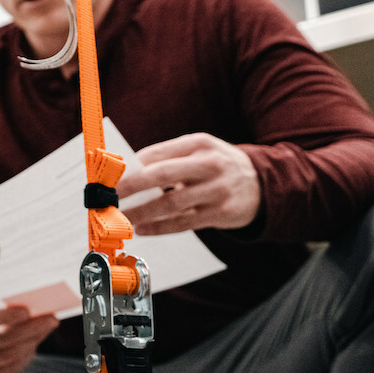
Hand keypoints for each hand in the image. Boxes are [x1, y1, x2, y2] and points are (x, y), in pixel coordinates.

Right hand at [0, 301, 59, 372]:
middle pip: (2, 340)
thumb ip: (1, 306)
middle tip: (50, 319)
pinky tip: (33, 342)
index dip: (6, 316)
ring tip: (46, 327)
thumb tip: (32, 305)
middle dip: (30, 329)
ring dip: (33, 340)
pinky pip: (12, 368)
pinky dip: (27, 355)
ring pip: (11, 355)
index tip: (27, 310)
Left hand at [117, 132, 260, 234]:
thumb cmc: (218, 166)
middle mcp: (210, 164)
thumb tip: (128, 170)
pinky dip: (159, 227)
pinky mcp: (221, 213)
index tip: (109, 176)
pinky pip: (183, 223)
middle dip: (132, 186)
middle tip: (109, 196)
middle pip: (163, 175)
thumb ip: (169, 157)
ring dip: (142, 212)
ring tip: (121, 217)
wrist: (264, 184)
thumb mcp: (200, 151)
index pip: (158, 153)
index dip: (131, 165)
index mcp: (199, 143)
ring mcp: (217, 190)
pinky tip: (142, 229)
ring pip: (172, 203)